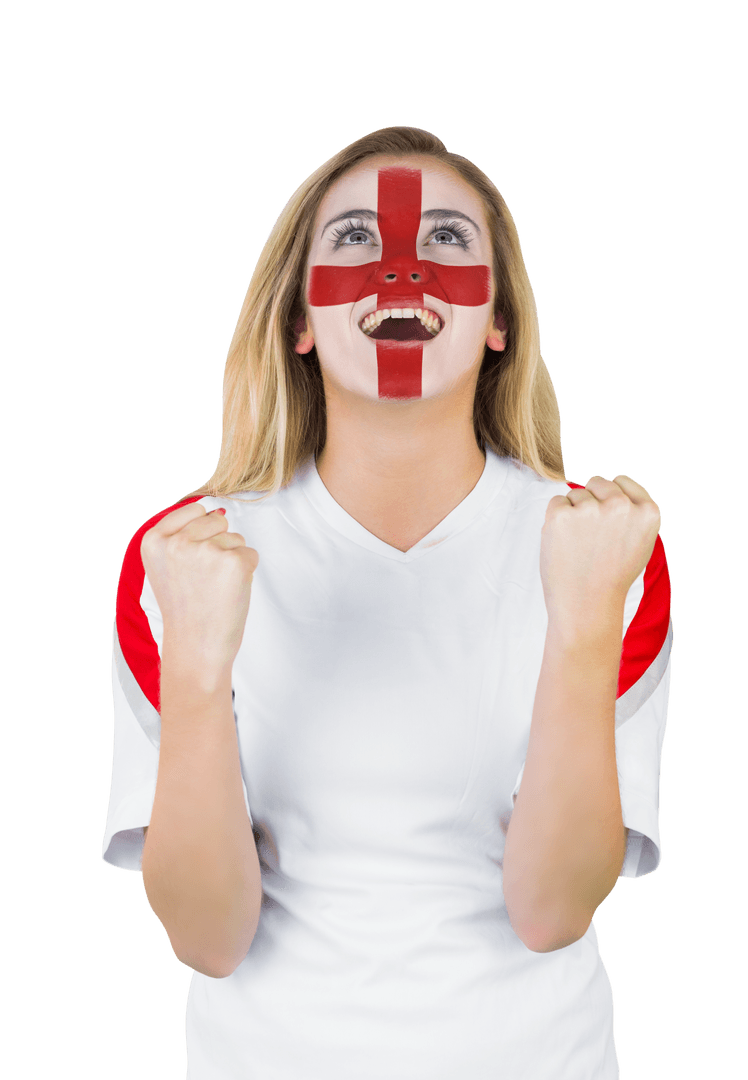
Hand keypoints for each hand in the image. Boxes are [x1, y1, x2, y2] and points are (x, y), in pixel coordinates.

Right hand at [140, 503, 258, 677]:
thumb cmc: (185, 608)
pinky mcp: (234, 563)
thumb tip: (219, 511)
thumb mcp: (167, 566)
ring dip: (231, 560)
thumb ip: (183, 534)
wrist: (195, 648)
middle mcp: (177, 542)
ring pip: (235, 538)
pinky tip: (228, 593)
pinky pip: (250, 554)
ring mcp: (206, 551)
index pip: (193, 510)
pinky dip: (246, 572)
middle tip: (203, 581)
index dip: (200, 536)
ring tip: (214, 589)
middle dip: (217, 546)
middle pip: (216, 521)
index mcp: (154, 540)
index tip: (191, 565)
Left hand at [540, 474, 661, 634]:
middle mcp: (621, 506)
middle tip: (592, 538)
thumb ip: (633, 512)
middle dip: (591, 502)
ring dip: (573, 514)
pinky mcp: (562, 515)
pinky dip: (555, 520)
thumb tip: (614, 485)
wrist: (586, 606)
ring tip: (580, 546)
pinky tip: (565, 544)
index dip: (611, 499)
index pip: (622, 481)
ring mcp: (591, 509)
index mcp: (647, 511)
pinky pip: (556, 502)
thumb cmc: (611, 576)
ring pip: (575, 494)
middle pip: (597, 482)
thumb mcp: (639, 543)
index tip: (608, 521)